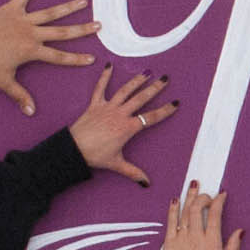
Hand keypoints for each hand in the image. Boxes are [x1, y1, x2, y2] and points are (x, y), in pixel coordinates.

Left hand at [0, 0, 99, 114]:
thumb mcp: (4, 82)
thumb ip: (20, 96)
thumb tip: (31, 112)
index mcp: (32, 51)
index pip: (59, 57)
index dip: (77, 59)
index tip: (92, 58)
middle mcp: (31, 33)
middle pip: (62, 32)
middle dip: (82, 30)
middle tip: (98, 25)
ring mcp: (22, 19)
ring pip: (50, 12)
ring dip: (68, 7)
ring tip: (83, 1)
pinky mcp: (11, 8)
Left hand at [68, 67, 172, 182]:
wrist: (73, 149)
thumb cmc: (95, 156)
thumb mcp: (116, 164)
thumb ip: (133, 172)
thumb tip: (146, 183)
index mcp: (128, 128)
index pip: (151, 117)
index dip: (165, 110)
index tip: (175, 103)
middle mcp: (120, 114)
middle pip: (141, 98)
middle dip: (154, 88)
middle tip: (165, 79)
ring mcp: (107, 107)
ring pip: (125, 90)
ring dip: (136, 80)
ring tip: (147, 72)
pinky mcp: (95, 104)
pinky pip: (100, 88)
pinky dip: (104, 76)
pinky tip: (109, 65)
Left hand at [153, 182, 239, 249]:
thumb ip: (232, 247)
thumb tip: (240, 231)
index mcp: (212, 243)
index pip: (215, 214)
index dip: (219, 201)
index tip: (221, 195)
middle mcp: (196, 238)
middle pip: (198, 208)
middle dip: (203, 196)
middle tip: (206, 193)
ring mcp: (181, 239)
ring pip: (184, 211)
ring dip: (189, 196)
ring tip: (193, 185)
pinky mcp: (168, 242)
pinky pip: (170, 220)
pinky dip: (173, 208)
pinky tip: (175, 199)